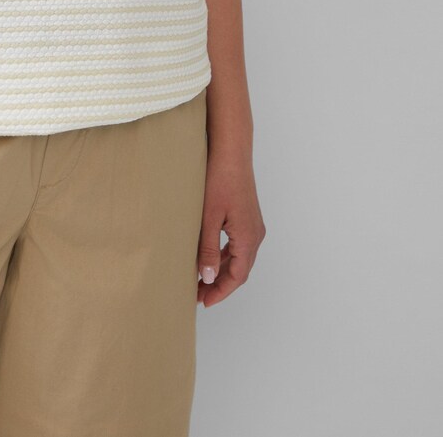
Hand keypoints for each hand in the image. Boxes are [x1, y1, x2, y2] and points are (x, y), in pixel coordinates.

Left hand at [196, 148, 265, 306]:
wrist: (230, 151)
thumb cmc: (219, 180)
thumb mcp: (208, 218)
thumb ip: (207, 249)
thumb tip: (207, 278)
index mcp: (248, 238)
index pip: (237, 277)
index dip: (220, 292)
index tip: (203, 302)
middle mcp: (255, 234)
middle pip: (239, 270)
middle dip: (219, 284)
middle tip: (198, 294)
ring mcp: (252, 225)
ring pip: (238, 258)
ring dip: (221, 270)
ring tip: (199, 278)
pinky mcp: (246, 216)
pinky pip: (237, 244)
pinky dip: (223, 255)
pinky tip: (208, 256)